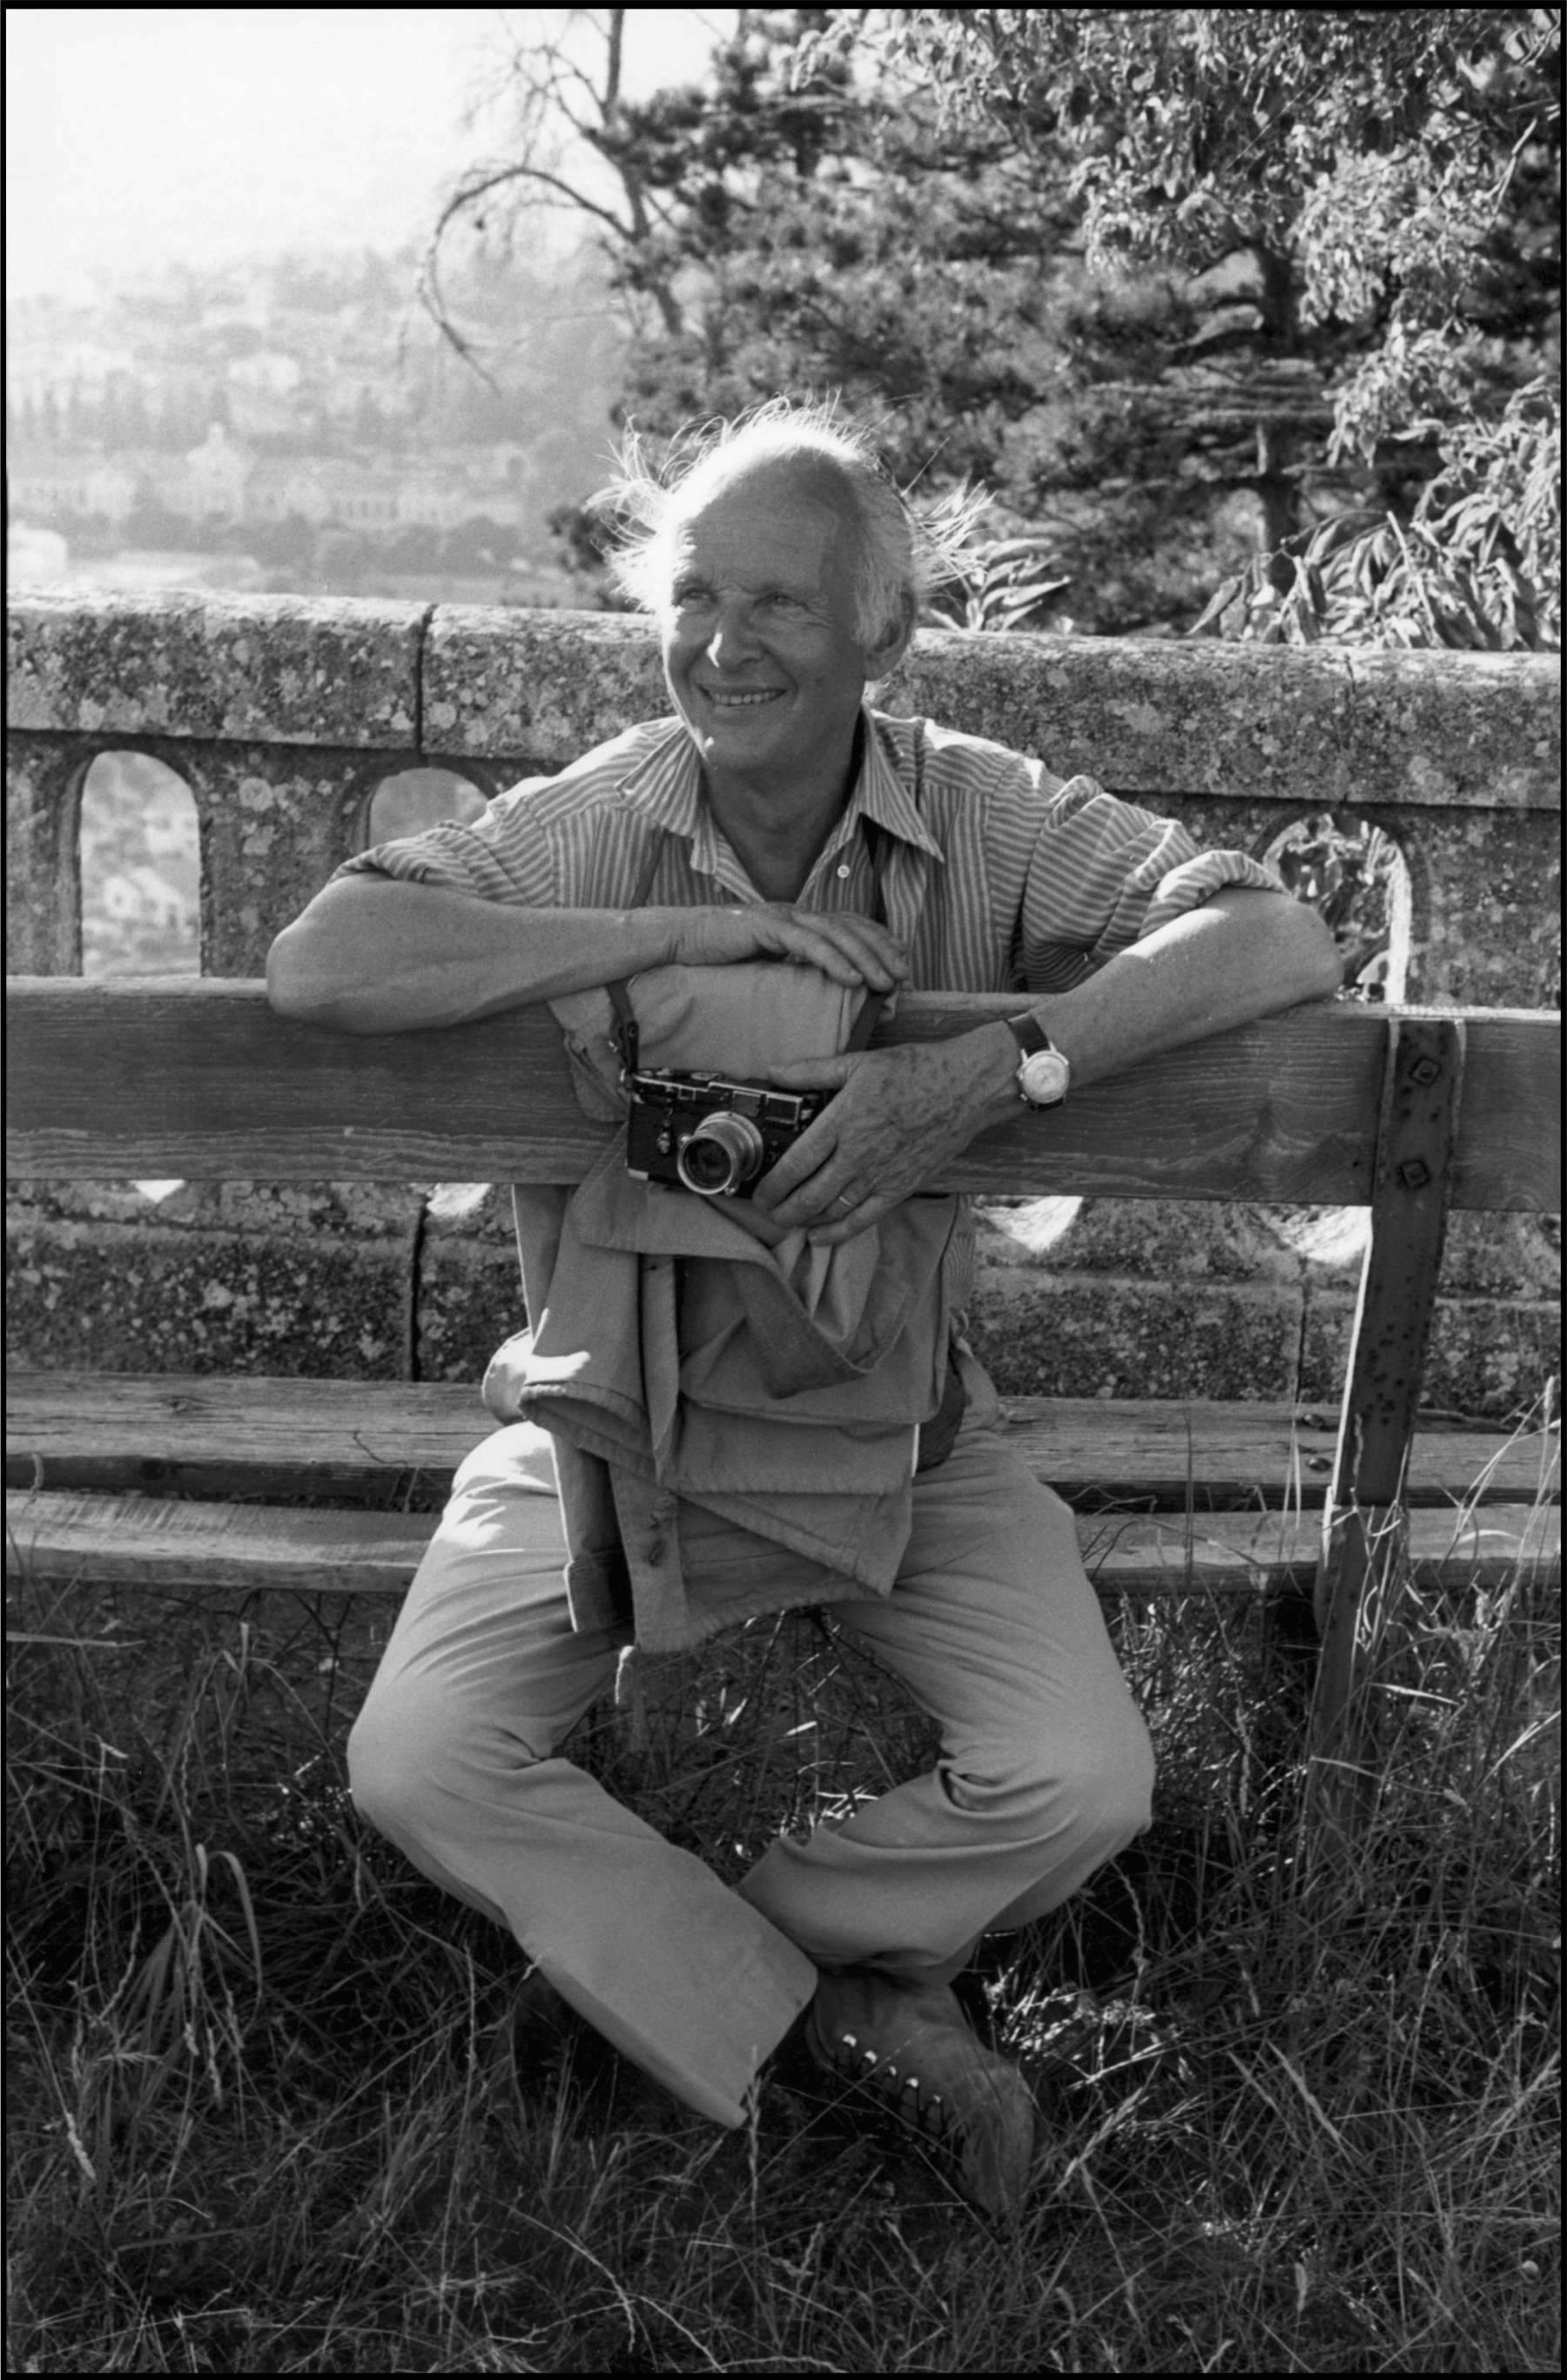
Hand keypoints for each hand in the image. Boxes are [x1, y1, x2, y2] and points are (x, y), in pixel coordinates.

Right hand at [666, 904, 906, 992]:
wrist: (680, 944)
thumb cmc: (720, 958)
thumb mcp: (768, 967)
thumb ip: (796, 973)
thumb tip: (825, 994)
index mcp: (799, 921)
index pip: (851, 925)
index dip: (880, 941)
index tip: (902, 963)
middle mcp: (796, 914)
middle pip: (852, 927)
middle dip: (882, 951)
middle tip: (904, 977)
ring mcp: (782, 917)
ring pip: (836, 933)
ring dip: (865, 958)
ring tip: (885, 982)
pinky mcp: (766, 926)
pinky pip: (807, 943)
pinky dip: (832, 960)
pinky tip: (850, 978)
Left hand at [753, 1029, 1017, 1241]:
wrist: (966, 1087)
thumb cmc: (915, 1071)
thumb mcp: (859, 1063)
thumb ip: (812, 1071)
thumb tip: (775, 1071)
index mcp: (843, 1122)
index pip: (796, 1163)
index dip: (772, 1185)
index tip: (758, 1193)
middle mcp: (858, 1154)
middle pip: (809, 1195)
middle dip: (782, 1210)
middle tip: (767, 1212)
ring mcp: (881, 1175)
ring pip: (833, 1210)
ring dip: (805, 1221)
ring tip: (788, 1222)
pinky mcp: (901, 1187)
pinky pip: (864, 1218)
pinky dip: (839, 1232)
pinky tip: (820, 1236)